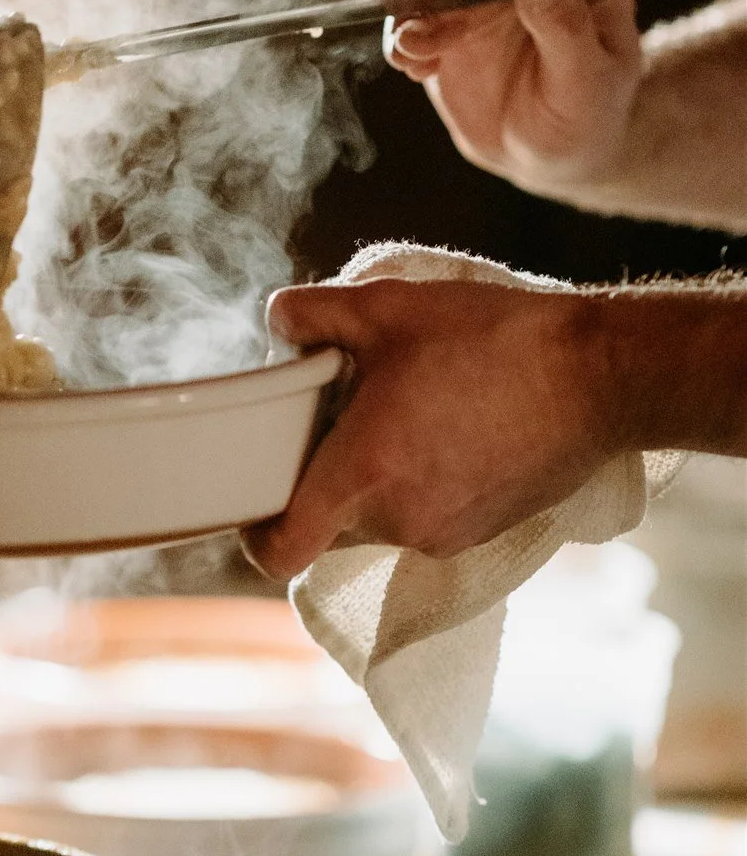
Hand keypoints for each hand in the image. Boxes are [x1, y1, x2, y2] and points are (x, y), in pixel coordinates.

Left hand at [243, 278, 623, 578]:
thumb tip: (278, 323)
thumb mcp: (388, 308)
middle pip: (329, 524)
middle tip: (348, 417)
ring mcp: (446, 533)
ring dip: (380, 476)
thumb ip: (313, 314)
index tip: (255, 505)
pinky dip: (426, 483)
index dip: (256, 535)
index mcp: (362, 474)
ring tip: (411, 412)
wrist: (601, 377)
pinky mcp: (485, 532)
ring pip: (381, 517)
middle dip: (328, 478)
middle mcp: (398, 520)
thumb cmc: (494, 342)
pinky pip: (429, 516)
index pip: (280, 548)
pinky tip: (453, 427)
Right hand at [385, 0, 642, 193]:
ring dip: (416, 9)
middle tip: (423, 38)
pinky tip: (414, 68)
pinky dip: (403, 33)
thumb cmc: (585, 115)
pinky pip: (416, 5)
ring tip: (409, 56)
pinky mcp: (451, 10)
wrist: (547, 150)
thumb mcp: (588, 83)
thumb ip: (566, 29)